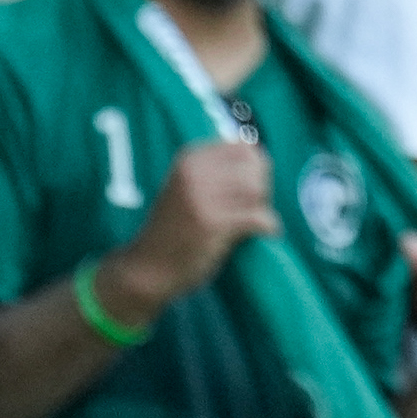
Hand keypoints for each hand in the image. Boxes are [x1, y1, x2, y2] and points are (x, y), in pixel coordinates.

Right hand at [112, 133, 275, 306]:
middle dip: (263, 187)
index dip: (256, 166)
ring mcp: (202, 199)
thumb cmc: (174, 229)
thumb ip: (216, 171)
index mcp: (189, 160)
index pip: (243, 148)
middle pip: (254, 168)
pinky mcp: (213, 225)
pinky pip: (258, 217)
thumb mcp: (186, 187)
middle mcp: (194, 173)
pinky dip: (269, 225)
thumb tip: (260, 157)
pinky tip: (266, 232)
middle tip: (255, 207)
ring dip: (263, 206)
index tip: (251, 186)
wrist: (147, 269)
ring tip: (256, 220)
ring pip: (257, 191)